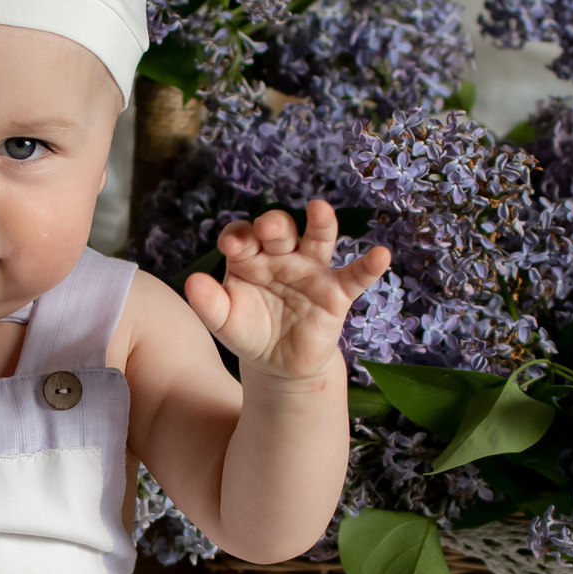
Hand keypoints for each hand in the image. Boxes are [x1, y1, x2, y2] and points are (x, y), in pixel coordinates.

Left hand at [182, 200, 390, 384]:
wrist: (278, 364)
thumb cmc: (250, 332)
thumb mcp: (225, 322)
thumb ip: (209, 303)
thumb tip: (191, 283)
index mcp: (249, 257)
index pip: (242, 236)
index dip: (238, 237)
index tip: (232, 245)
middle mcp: (281, 255)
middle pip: (280, 230)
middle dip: (274, 226)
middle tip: (268, 229)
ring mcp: (310, 270)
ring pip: (318, 240)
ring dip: (320, 224)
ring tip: (320, 209)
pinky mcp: (335, 292)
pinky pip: (355, 276)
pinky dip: (369, 265)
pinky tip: (381, 255)